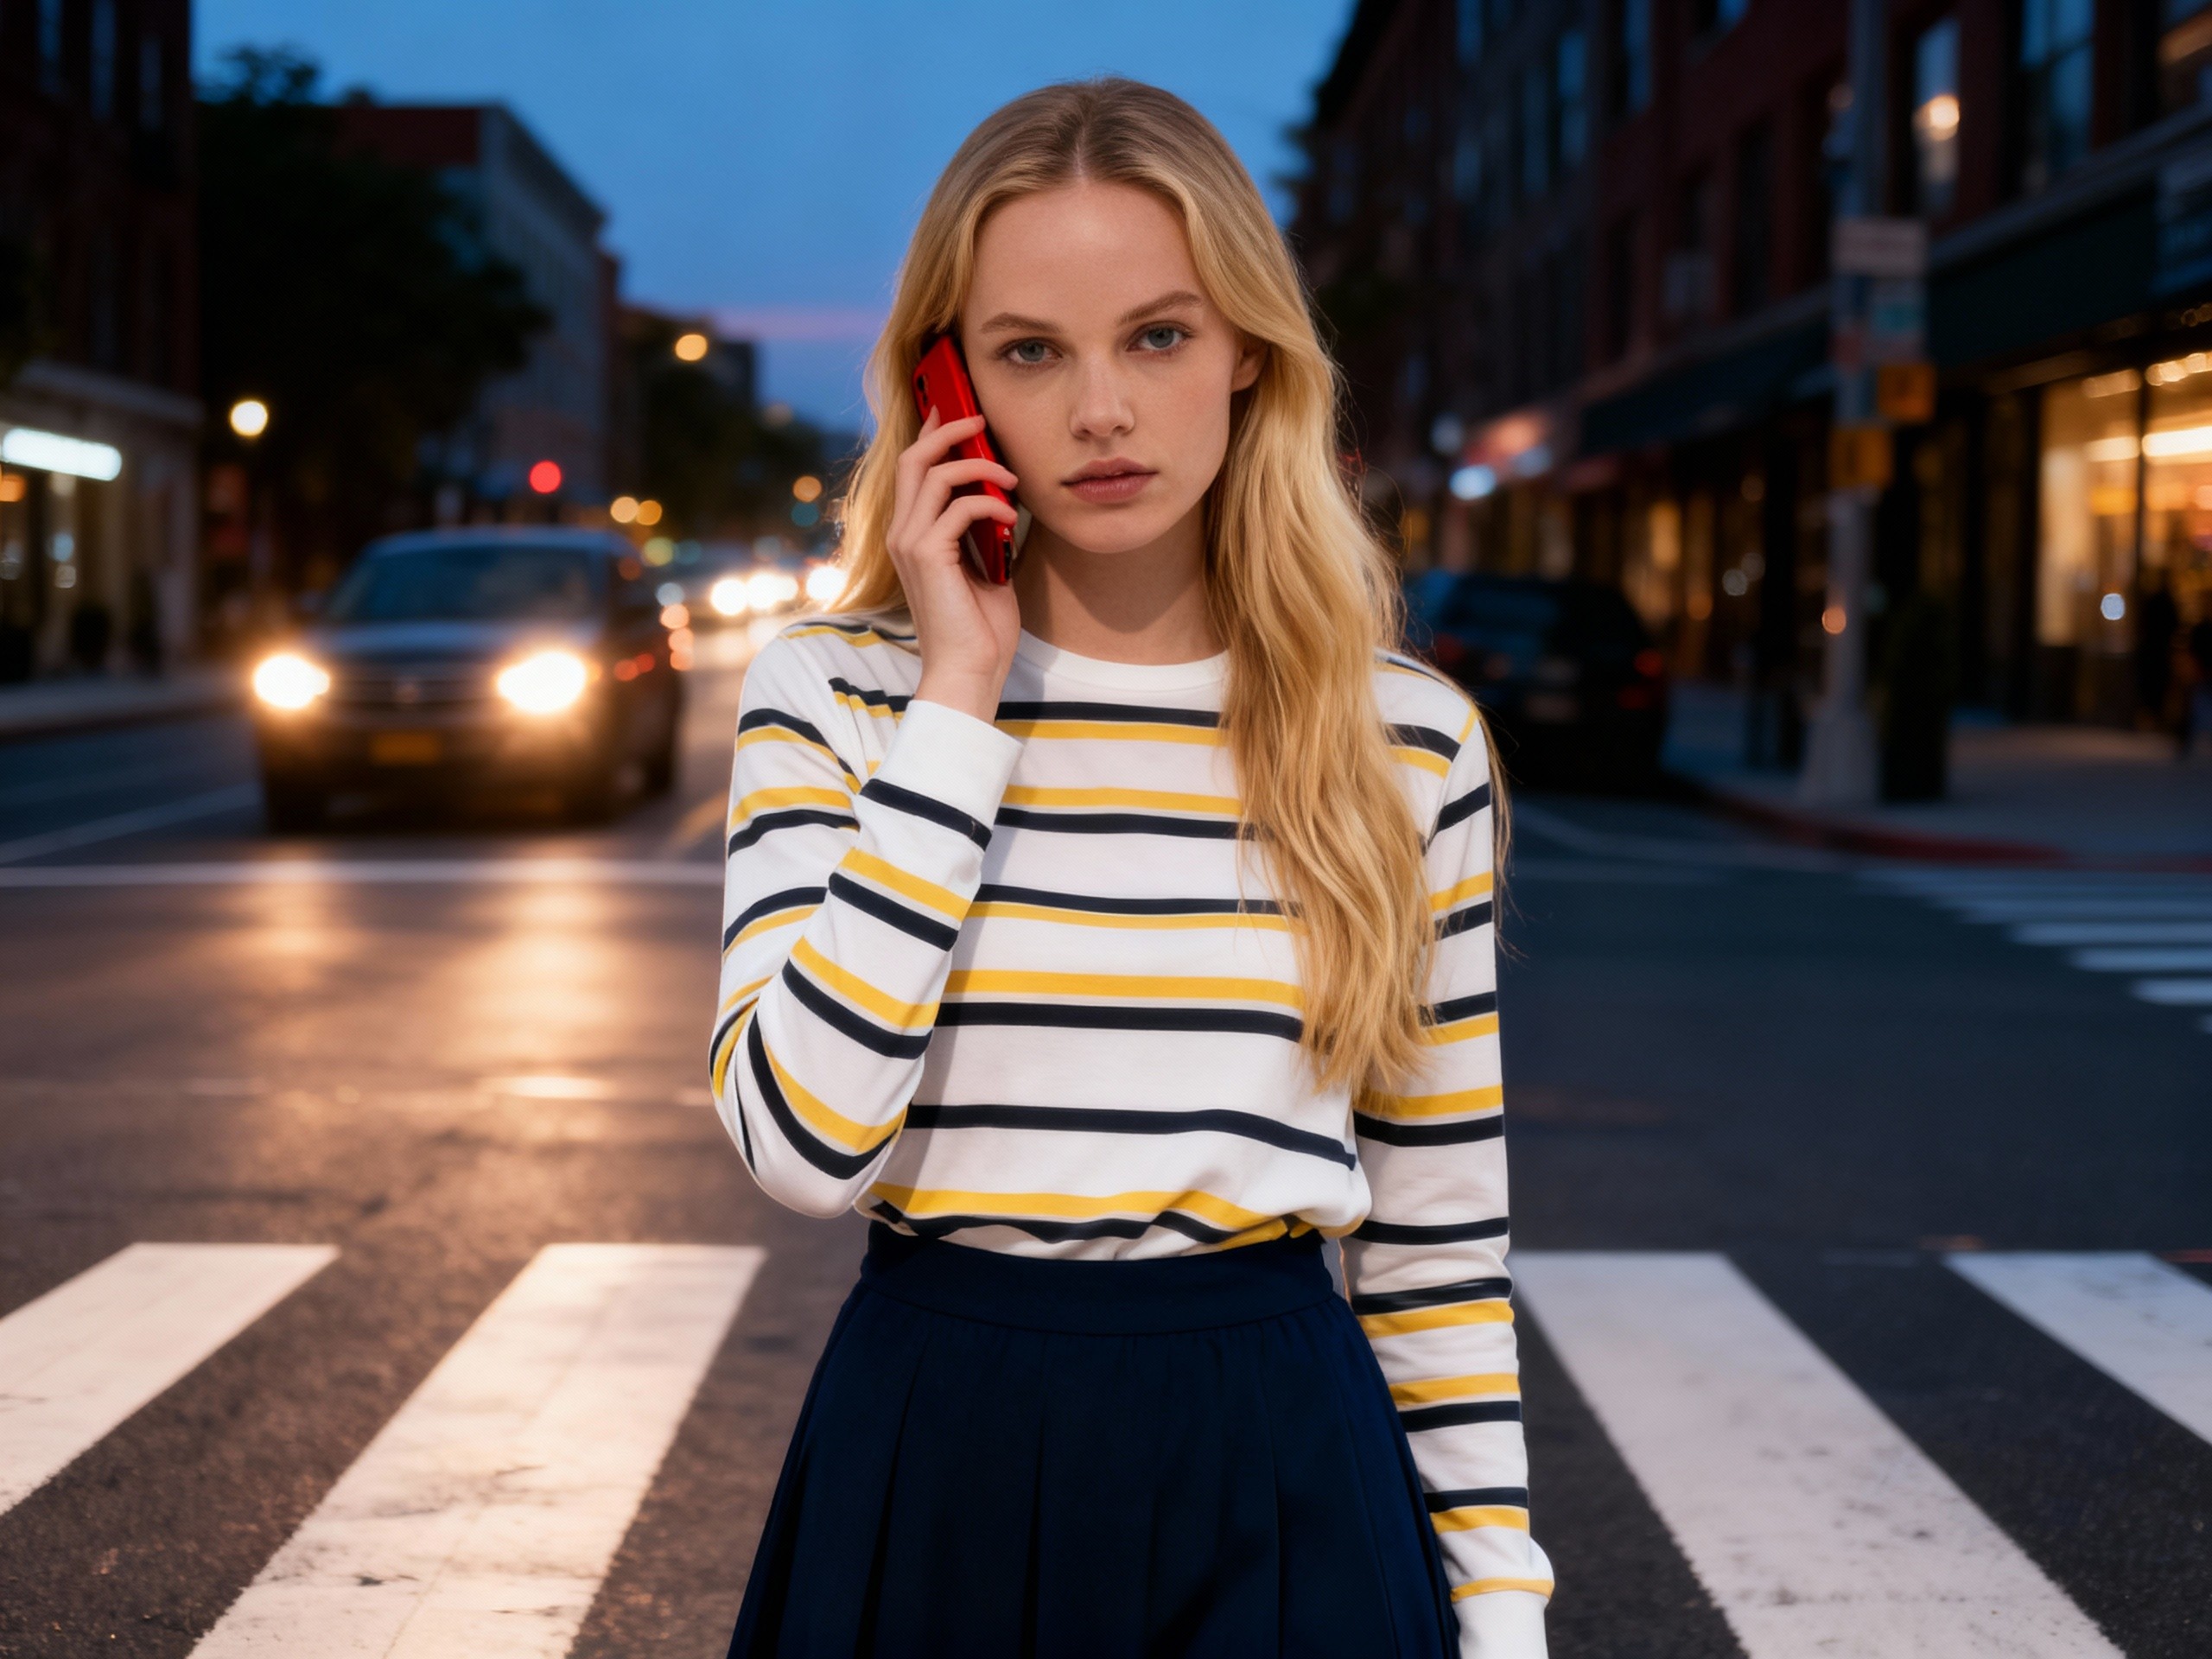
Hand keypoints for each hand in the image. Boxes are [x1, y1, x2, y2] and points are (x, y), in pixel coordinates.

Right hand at [888, 409, 1021, 724]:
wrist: (970, 671)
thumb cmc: (979, 627)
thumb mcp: (985, 567)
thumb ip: (982, 532)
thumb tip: (1004, 499)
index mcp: (911, 535)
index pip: (913, 469)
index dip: (931, 434)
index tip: (957, 411)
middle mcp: (902, 533)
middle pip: (914, 458)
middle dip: (949, 430)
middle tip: (982, 421)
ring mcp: (910, 543)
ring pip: (934, 473)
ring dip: (978, 465)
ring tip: (1011, 478)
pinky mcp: (927, 555)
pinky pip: (958, 507)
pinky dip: (989, 503)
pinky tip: (1010, 515)